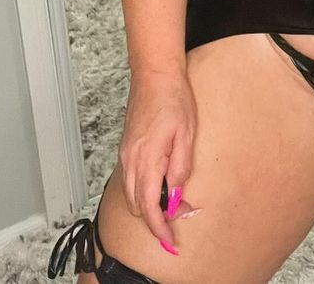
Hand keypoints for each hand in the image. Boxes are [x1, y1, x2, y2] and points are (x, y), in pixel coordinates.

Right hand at [119, 67, 198, 252]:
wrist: (155, 75)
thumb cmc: (173, 98)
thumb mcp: (187, 134)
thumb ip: (180, 167)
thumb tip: (175, 193)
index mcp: (146, 159)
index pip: (149, 207)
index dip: (159, 228)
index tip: (168, 240)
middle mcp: (131, 160)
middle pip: (137, 205)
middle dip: (156, 218)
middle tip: (180, 214)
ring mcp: (126, 154)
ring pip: (132, 194)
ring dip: (150, 204)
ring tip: (173, 200)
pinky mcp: (127, 148)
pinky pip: (131, 179)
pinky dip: (144, 189)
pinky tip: (160, 183)